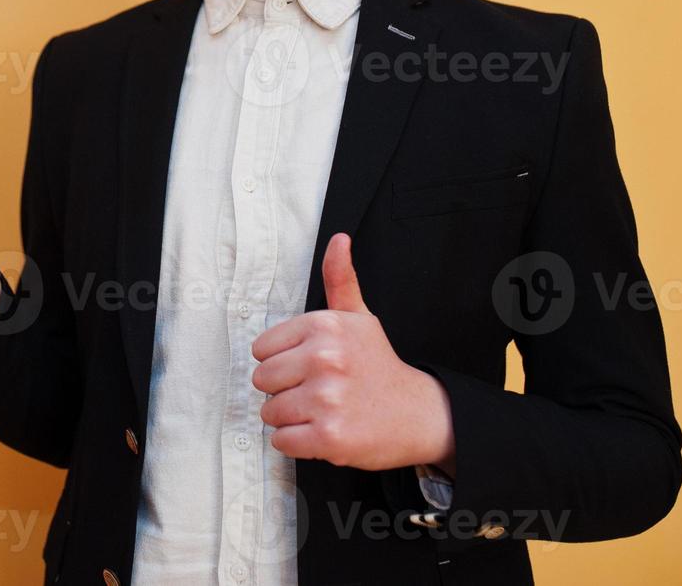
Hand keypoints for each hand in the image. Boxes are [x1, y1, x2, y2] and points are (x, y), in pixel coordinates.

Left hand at [251, 233, 455, 472]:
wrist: (420, 414)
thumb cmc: (378, 365)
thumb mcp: (359, 318)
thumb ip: (340, 279)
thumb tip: (339, 239)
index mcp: (324, 325)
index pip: (261, 349)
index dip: (282, 361)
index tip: (310, 366)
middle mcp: (324, 358)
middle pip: (261, 380)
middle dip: (283, 390)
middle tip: (316, 391)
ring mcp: (327, 399)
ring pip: (269, 412)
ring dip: (290, 417)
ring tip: (321, 411)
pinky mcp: (329, 437)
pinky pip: (282, 441)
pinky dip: (296, 442)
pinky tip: (322, 432)